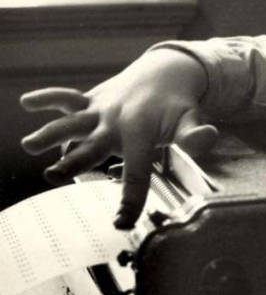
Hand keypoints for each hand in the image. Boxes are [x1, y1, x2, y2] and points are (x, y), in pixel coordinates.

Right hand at [20, 48, 216, 228]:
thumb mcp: (190, 119)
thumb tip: (208, 137)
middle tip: (54, 175)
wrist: (166, 72)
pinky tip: (27, 101)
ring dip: (51, 132)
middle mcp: (116, 122)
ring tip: (29, 145)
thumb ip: (194, 134)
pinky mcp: (90, 101)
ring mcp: (100, 111)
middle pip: (93, 147)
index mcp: (142, 133)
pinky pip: (67, 97)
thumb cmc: (178, 105)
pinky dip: (48, 98)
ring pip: (72, 122)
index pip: (136, 172)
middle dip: (74, 161)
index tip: (121, 223)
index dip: (130, 199)